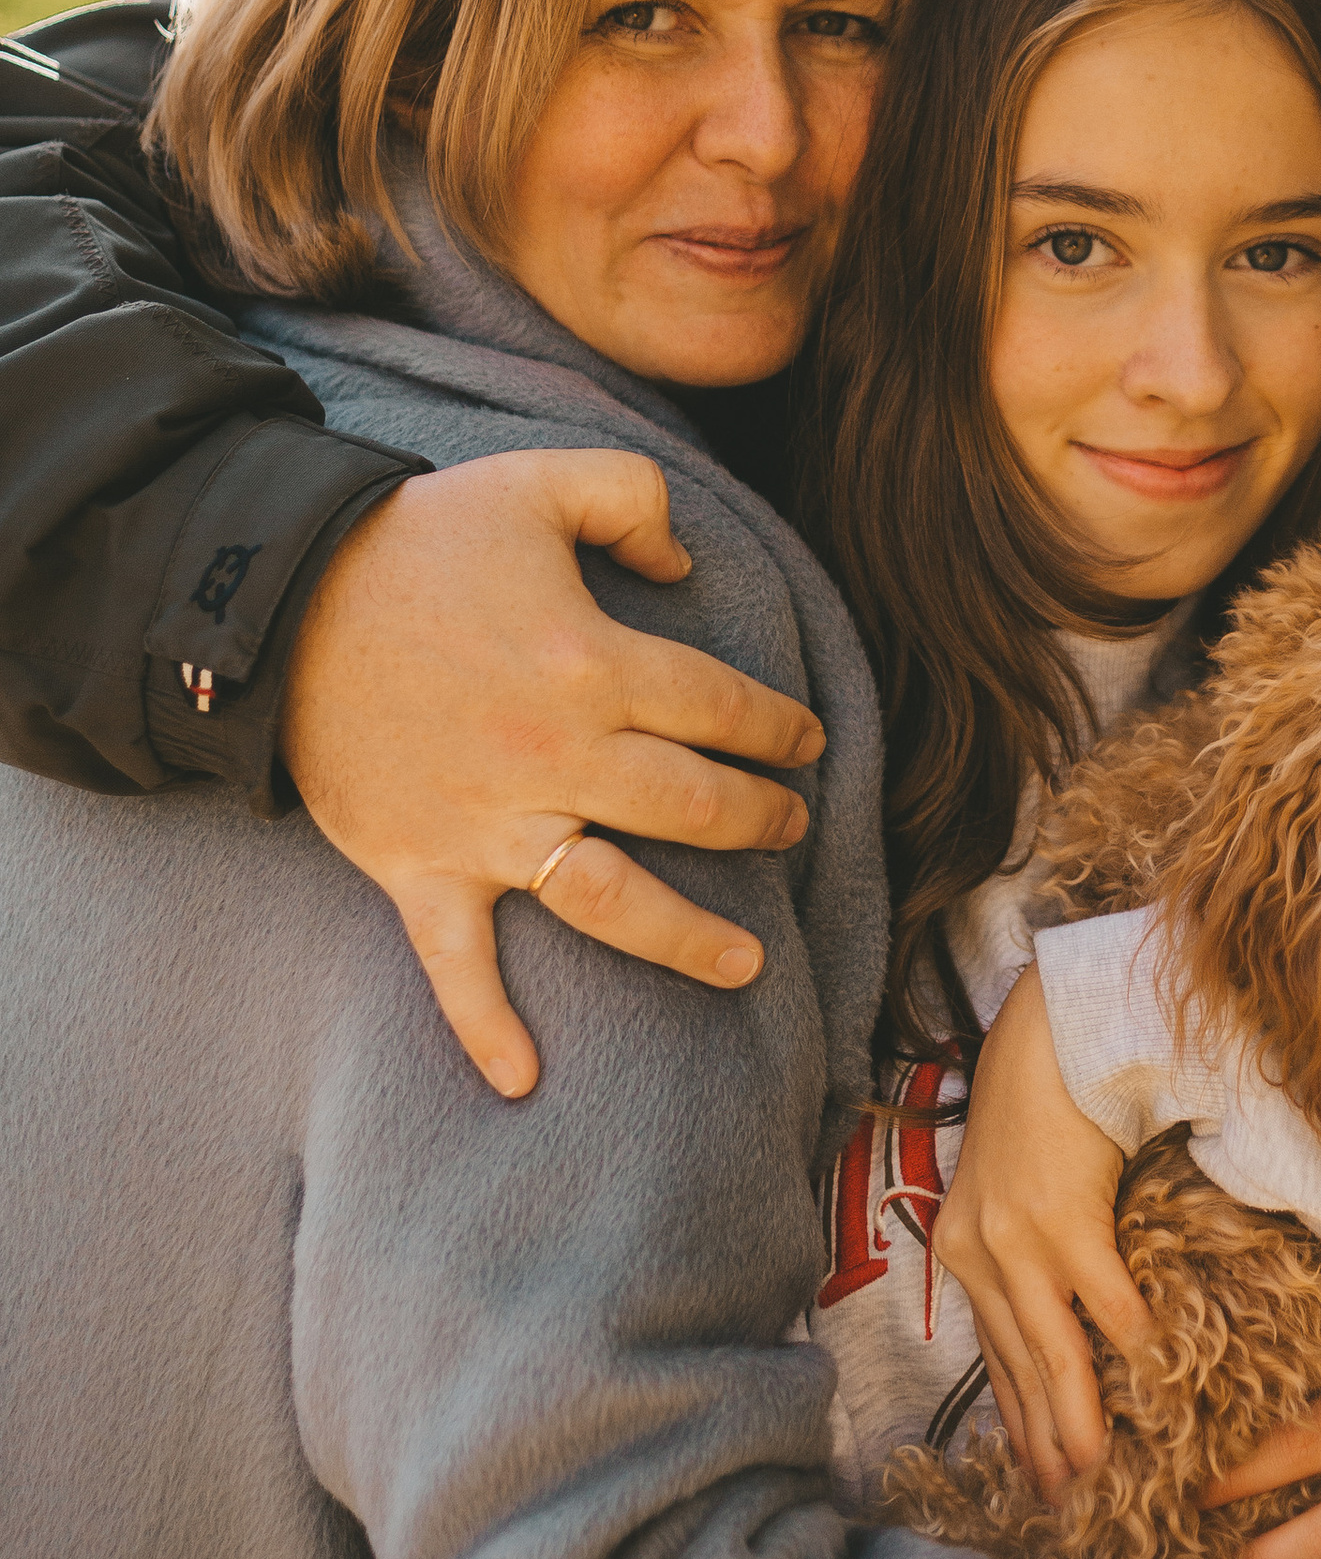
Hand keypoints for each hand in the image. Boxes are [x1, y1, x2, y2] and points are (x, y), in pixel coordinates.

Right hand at [281, 450, 823, 1097]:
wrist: (278, 596)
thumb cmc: (417, 537)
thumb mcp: (540, 479)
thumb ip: (636, 502)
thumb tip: (687, 566)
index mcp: (595, 664)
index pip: (721, 707)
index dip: (778, 725)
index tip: (806, 740)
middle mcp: (556, 755)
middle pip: (690, 804)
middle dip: (758, 818)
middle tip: (789, 824)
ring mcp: (487, 822)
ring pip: (611, 898)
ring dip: (686, 937)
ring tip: (751, 962)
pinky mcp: (419, 863)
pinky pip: (456, 962)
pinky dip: (484, 1024)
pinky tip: (521, 1079)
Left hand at [936, 968, 1149, 1495]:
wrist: (1050, 1032)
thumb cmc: (1043, 1103)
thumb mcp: (1017, 1187)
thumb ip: (1031, 1248)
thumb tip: (1076, 1311)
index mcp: (963, 1252)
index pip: (992, 1356)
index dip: (1016, 1418)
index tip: (1034, 1474)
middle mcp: (979, 1257)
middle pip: (1018, 1369)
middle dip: (1042, 1441)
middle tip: (1064, 1504)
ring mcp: (1018, 1244)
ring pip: (1054, 1356)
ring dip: (1078, 1420)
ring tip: (1095, 1474)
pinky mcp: (1062, 1223)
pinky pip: (1107, 1305)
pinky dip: (1131, 1348)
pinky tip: (1152, 1383)